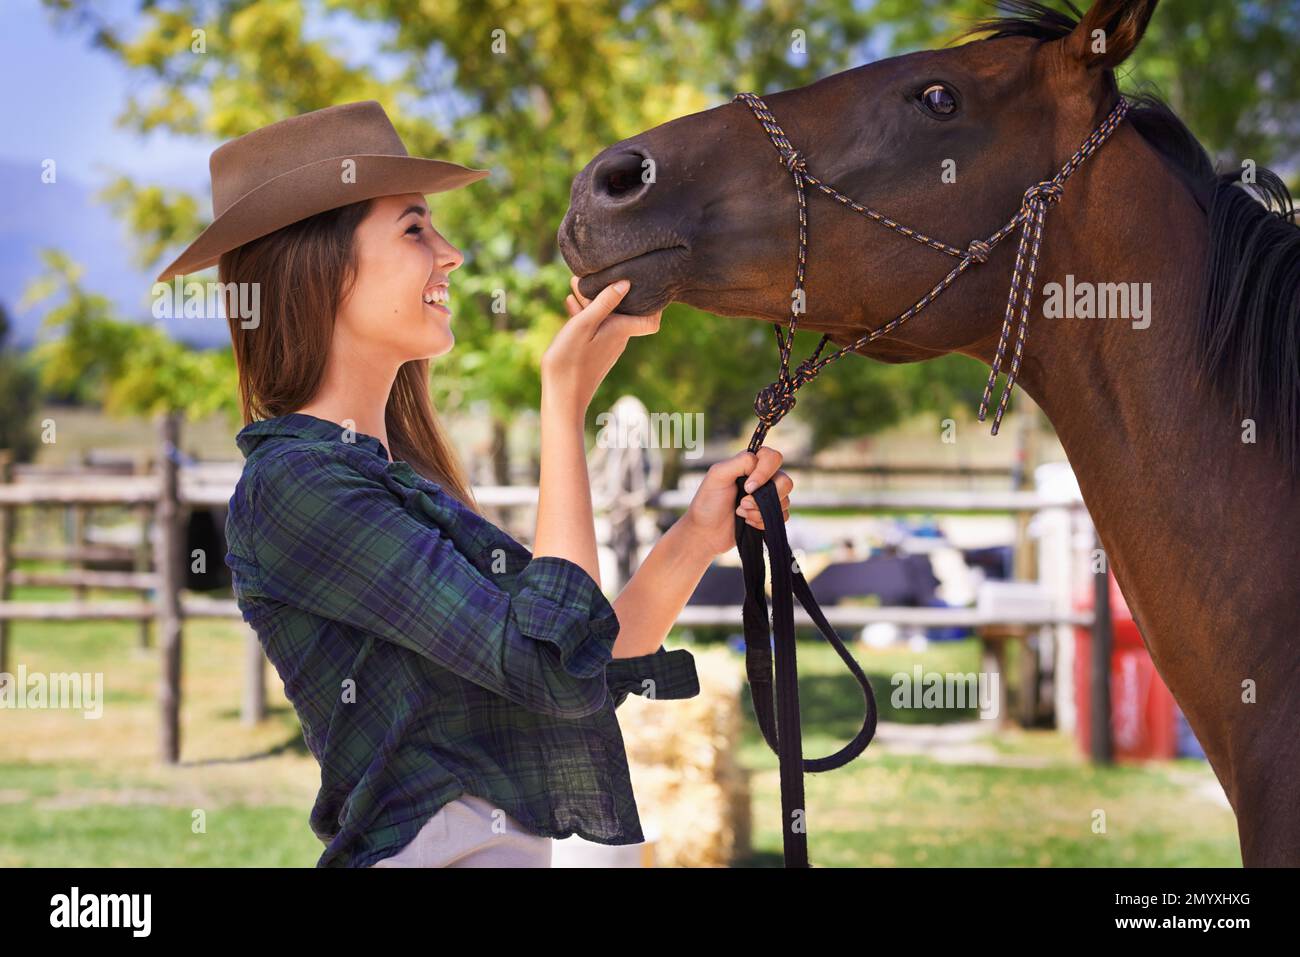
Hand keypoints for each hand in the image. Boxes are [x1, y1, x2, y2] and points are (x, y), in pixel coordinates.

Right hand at [540, 276, 662, 412]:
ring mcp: (606, 347)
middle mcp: (618, 339)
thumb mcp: (584, 324)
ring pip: (607, 318)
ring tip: (576, 282)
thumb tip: (627, 282)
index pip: (652, 319)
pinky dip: (585, 314)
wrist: (562, 398)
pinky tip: (570, 302)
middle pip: (625, 312)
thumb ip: (605, 302)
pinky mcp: (594, 354)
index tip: (645, 284)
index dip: (653, 302)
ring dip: (594, 301)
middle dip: (614, 292)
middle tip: (600, 273)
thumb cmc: (571, 360)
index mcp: (621, 330)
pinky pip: (595, 328)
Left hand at [681, 447, 792, 556]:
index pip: (773, 458)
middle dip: (763, 498)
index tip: (747, 487)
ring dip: (760, 511)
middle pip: (785, 481)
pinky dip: (763, 522)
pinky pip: (782, 517)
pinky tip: (747, 521)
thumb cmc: (708, 502)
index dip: (764, 472)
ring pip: (784, 501)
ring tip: (740, 513)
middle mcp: (763, 478)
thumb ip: (739, 462)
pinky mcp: (770, 515)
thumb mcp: (718, 475)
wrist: (706, 532)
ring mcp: (768, 497)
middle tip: (742, 503)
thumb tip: (758, 461)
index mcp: (751, 464)